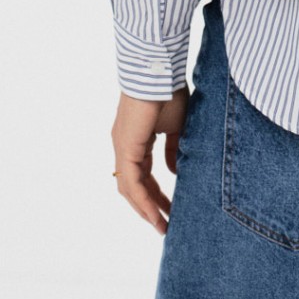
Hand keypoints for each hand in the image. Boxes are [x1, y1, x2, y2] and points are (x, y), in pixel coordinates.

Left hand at [111, 87, 189, 233]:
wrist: (158, 72)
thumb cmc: (168, 91)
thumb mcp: (176, 125)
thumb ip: (173, 149)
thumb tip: (174, 172)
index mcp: (135, 141)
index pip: (144, 175)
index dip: (156, 194)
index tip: (171, 210)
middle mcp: (124, 147)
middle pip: (134, 187)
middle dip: (150, 207)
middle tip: (166, 226)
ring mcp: (122, 149)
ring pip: (130, 189)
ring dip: (145, 210)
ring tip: (161, 227)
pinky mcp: (125, 148)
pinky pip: (132, 183)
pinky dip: (143, 200)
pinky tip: (154, 214)